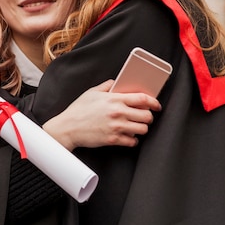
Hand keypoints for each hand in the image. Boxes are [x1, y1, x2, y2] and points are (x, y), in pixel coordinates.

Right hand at [42, 80, 161, 149]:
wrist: (68, 128)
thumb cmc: (78, 110)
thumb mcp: (91, 92)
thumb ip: (106, 86)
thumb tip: (115, 83)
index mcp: (114, 99)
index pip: (142, 99)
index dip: (153, 102)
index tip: (156, 105)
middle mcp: (118, 113)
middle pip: (146, 116)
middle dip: (148, 117)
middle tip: (144, 117)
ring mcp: (117, 127)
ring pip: (142, 129)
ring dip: (141, 128)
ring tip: (136, 126)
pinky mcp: (113, 140)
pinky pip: (132, 141)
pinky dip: (132, 140)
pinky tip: (127, 136)